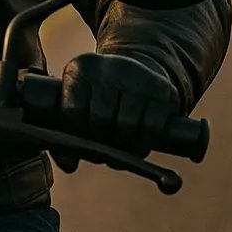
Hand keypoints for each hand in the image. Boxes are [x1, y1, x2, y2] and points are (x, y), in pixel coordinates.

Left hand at [57, 53, 179, 157]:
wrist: (138, 71)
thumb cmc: (99, 95)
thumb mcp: (79, 102)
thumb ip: (67, 133)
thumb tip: (69, 165)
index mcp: (82, 67)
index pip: (73, 110)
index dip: (76, 136)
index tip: (81, 147)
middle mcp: (110, 66)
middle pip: (100, 119)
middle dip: (100, 143)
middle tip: (102, 154)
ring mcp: (139, 75)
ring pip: (126, 125)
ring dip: (122, 148)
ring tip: (118, 152)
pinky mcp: (163, 89)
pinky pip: (151, 128)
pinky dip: (142, 145)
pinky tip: (136, 149)